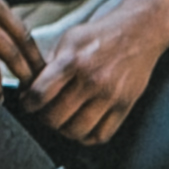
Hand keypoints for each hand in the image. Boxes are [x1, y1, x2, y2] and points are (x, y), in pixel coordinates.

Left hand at [23, 0, 168, 147]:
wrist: (139, 31)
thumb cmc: (101, 35)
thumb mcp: (70, 39)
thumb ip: (50, 64)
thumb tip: (31, 89)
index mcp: (72, 61)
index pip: (40, 94)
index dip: (28, 103)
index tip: (29, 103)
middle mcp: (91, 80)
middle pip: (55, 117)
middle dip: (44, 118)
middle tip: (45, 112)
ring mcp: (110, 95)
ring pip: (77, 131)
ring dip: (65, 130)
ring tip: (64, 120)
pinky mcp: (125, 105)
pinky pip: (101, 135)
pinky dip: (87, 136)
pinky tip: (83, 126)